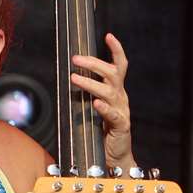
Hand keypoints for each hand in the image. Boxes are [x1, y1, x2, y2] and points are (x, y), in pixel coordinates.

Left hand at [71, 32, 134, 169]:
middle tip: (75, 58)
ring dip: (90, 83)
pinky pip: (113, 115)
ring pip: (109, 92)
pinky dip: (104, 108)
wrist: (116, 157)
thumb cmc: (102, 132)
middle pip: (113, 74)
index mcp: (116, 91)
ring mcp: (122, 111)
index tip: (109, 35)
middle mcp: (121, 97)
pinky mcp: (120, 126)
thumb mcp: (95, 108)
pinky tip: (95, 104)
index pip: (119, 66)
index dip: (116, 50)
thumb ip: (88, 94)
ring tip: (74, 78)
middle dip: (94, 63)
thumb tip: (71, 77)